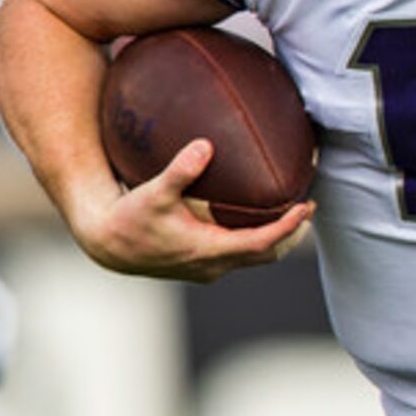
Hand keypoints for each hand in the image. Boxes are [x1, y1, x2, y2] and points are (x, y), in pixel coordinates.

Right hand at [77, 137, 313, 283]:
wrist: (108, 246)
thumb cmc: (129, 219)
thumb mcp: (154, 192)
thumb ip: (180, 170)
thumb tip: (206, 145)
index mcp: (209, 251)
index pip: (262, 243)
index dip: (288, 227)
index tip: (306, 207)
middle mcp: (213, 266)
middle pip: (267, 255)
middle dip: (291, 234)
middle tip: (307, 208)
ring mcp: (207, 269)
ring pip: (253, 258)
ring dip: (275, 238)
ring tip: (289, 212)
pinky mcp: (199, 265)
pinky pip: (237, 254)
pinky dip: (254, 238)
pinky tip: (251, 216)